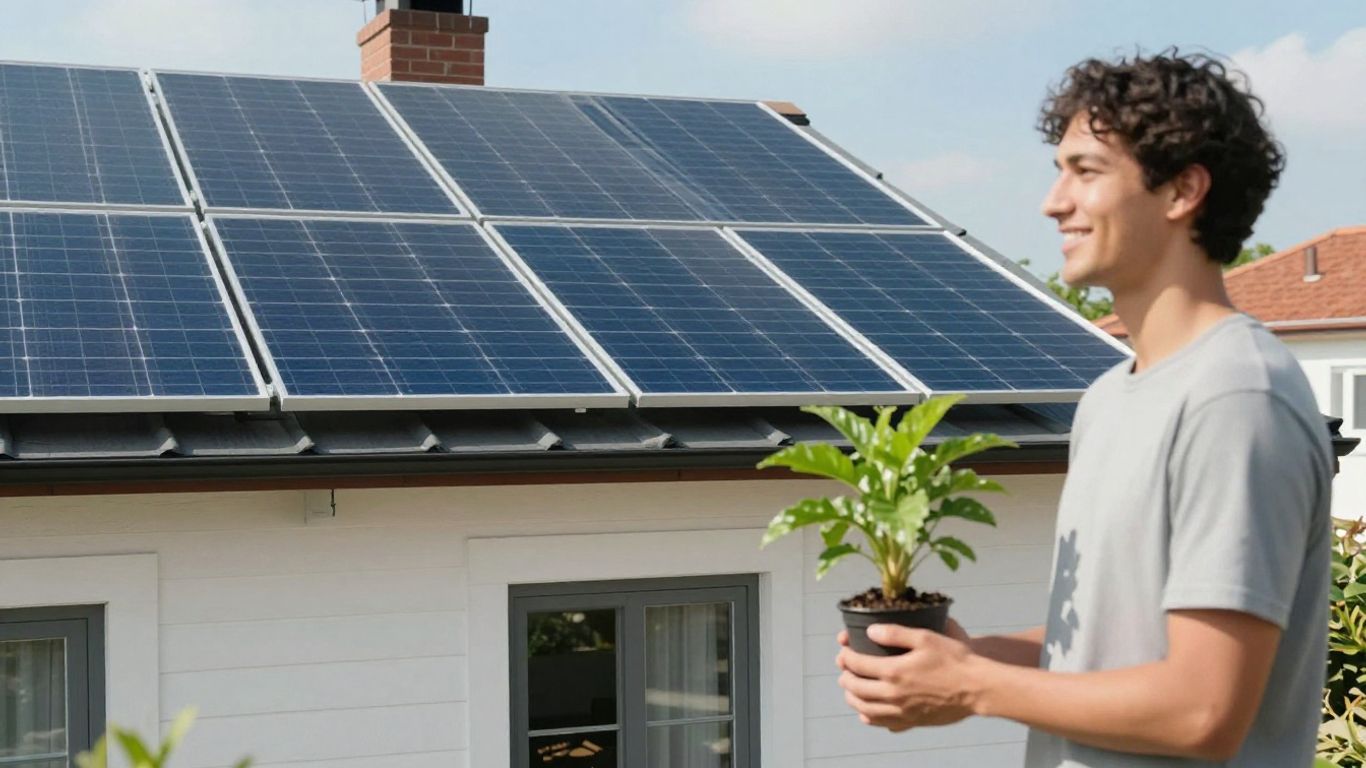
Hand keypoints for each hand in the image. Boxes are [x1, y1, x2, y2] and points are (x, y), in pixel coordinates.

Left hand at [835, 623, 979, 731]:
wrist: (977, 687)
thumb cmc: (954, 659)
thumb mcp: (925, 637)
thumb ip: (895, 633)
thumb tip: (870, 630)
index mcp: (894, 671)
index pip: (858, 665)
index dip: (846, 657)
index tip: (843, 651)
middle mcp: (894, 694)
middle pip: (857, 689)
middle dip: (846, 678)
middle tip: (843, 671)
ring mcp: (902, 711)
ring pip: (866, 709)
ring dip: (853, 699)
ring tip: (850, 691)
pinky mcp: (913, 721)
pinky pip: (884, 723)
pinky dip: (869, 718)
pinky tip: (867, 713)